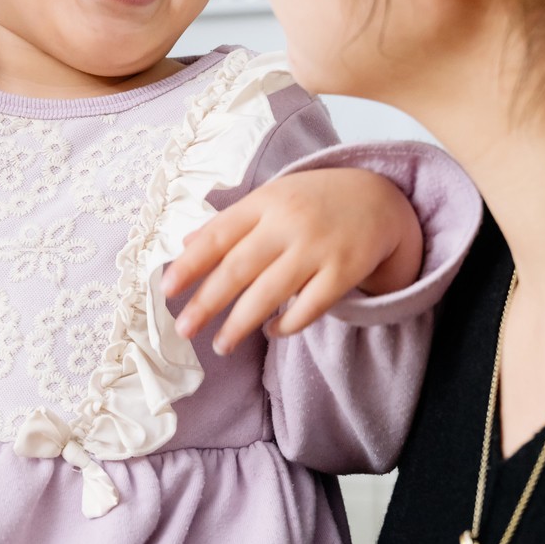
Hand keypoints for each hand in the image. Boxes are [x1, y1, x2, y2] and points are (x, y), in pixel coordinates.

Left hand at [164, 168, 423, 354]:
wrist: (378, 198)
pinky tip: (270, 332)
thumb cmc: (313, 201)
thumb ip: (230, 222)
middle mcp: (288, 223)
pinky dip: (286, 324)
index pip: (218, 235)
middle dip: (207, 302)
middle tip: (183, 329)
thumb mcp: (271, 199)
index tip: (166, 289)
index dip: (190, 263)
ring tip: (221, 345)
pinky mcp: (344, 270)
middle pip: (238, 267)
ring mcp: (317, 247)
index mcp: (265, 202)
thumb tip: (185, 244)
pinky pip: (309, 307)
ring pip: (270, 293)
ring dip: (240, 323)